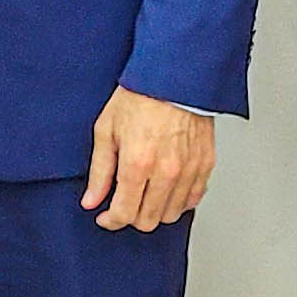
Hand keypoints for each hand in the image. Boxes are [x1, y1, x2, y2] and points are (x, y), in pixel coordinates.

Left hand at [83, 88, 214, 231]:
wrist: (175, 76)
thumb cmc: (140, 96)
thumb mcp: (106, 130)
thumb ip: (99, 172)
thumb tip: (91, 200)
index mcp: (137, 163)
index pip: (124, 213)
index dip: (110, 220)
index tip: (106, 216)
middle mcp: (166, 171)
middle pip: (148, 221)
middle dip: (131, 217)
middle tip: (124, 202)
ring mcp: (189, 170)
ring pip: (171, 214)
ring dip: (155, 210)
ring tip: (145, 194)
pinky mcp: (205, 164)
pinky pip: (193, 199)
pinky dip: (179, 200)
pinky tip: (167, 189)